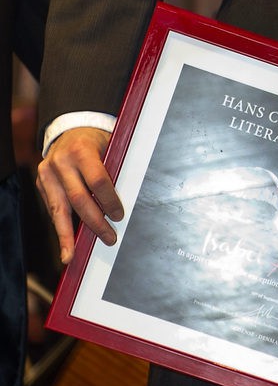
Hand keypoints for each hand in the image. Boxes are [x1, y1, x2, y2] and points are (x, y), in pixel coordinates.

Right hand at [36, 126, 122, 264]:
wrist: (71, 131)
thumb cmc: (97, 142)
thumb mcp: (109, 148)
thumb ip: (114, 170)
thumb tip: (128, 199)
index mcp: (82, 150)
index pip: (97, 181)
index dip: (109, 200)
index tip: (118, 215)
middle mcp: (61, 162)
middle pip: (78, 199)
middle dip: (95, 222)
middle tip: (109, 237)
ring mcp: (47, 173)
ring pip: (59, 209)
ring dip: (67, 235)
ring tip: (71, 255)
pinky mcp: (41, 183)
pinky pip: (53, 209)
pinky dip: (61, 227)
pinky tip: (66, 244)